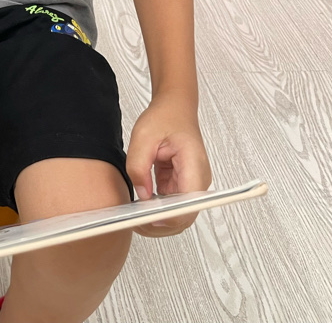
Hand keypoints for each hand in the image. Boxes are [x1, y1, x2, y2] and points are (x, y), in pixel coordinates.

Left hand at [126, 92, 211, 238]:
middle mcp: (198, 180)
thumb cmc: (165, 116)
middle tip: (133, 222)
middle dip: (159, 224)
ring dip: (157, 219)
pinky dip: (157, 209)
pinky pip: (172, 204)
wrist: (175, 107)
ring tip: (133, 216)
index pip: (187, 205)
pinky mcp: (183, 184)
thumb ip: (139, 165)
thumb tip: (142, 195)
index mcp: (194, 166)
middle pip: (184, 216)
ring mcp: (192, 184)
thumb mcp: (143, 136)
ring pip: (178, 214)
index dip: (167, 218)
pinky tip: (140, 207)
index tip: (144, 219)